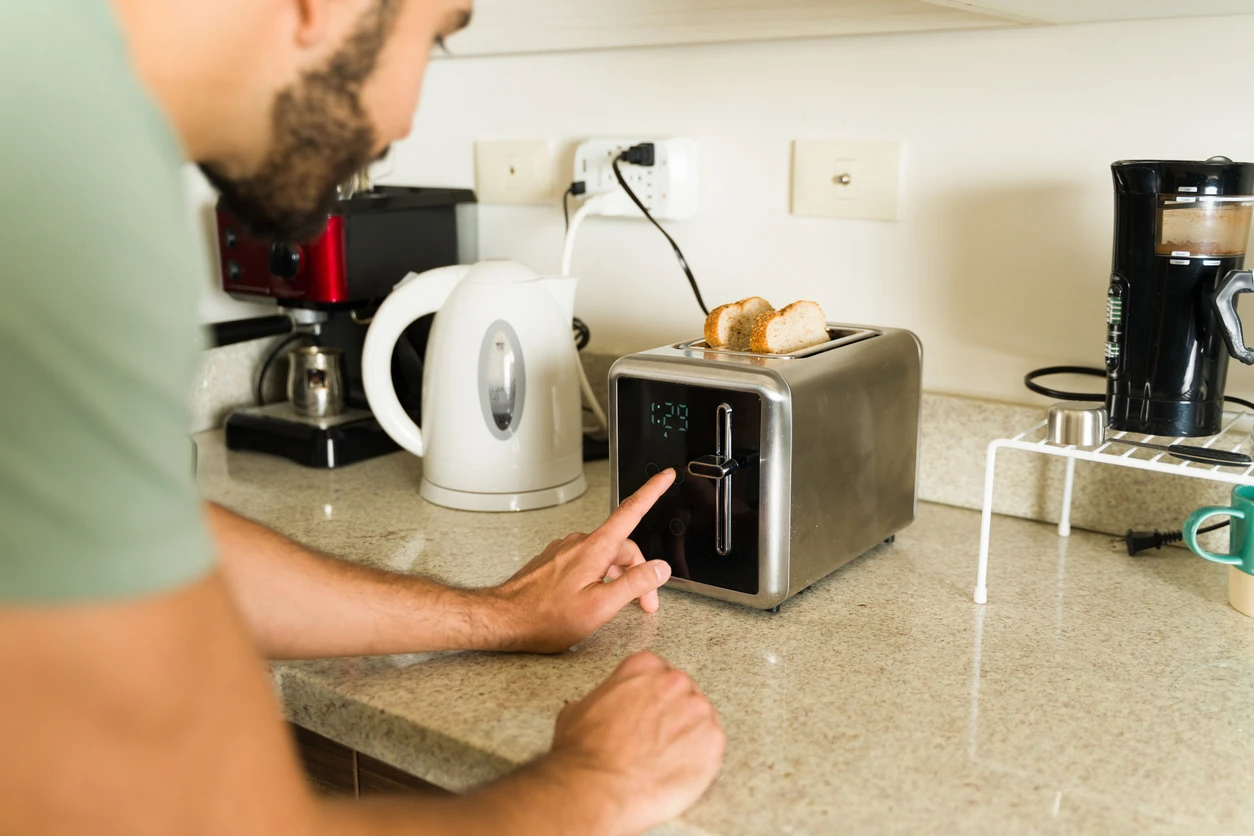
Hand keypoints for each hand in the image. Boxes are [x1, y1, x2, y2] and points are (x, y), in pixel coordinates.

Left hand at [488, 469, 675, 653]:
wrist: (504, 619)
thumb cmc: (546, 617)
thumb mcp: (600, 606)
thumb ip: (634, 584)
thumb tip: (660, 568)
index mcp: (594, 549)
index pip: (631, 511)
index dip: (652, 491)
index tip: (665, 476)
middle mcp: (580, 543)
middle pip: (623, 547)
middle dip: (639, 573)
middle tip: (645, 604)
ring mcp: (566, 551)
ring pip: (605, 556)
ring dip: (618, 578)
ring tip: (619, 607)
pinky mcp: (556, 561)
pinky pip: (587, 562)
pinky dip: (600, 577)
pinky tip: (594, 598)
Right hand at [543, 651, 725, 834]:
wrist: (597, 787)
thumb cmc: (585, 753)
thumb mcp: (579, 709)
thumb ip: (603, 698)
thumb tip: (603, 706)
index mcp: (643, 666)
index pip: (658, 672)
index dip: (652, 696)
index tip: (647, 711)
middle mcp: (674, 682)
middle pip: (683, 692)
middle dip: (672, 714)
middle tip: (656, 738)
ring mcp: (697, 710)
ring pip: (700, 718)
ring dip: (687, 736)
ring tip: (665, 758)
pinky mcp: (713, 742)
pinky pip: (712, 746)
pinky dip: (699, 758)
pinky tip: (677, 769)